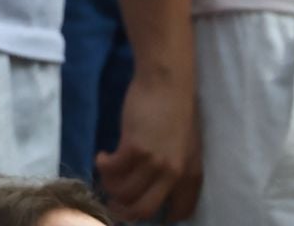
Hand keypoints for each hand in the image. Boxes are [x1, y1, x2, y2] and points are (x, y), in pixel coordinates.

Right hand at [97, 64, 202, 221]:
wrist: (167, 81)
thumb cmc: (175, 108)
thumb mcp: (184, 144)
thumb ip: (175, 167)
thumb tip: (155, 186)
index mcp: (191, 174)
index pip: (180, 211)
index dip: (161, 217)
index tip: (142, 211)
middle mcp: (174, 174)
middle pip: (144, 209)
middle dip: (124, 211)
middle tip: (112, 202)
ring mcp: (154, 162)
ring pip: (124, 192)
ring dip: (109, 184)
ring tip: (106, 171)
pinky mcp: (134, 148)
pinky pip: (111, 170)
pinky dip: (102, 166)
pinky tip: (102, 155)